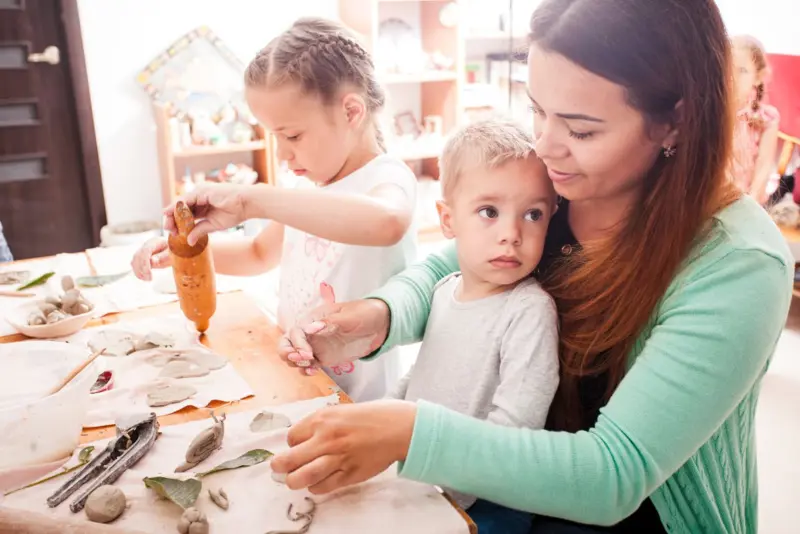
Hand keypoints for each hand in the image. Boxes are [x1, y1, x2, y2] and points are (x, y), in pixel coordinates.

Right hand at [131, 237, 170, 280]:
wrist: (174, 250)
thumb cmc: (174, 252)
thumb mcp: (172, 255)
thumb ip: (163, 257)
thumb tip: (152, 260)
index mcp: (156, 242)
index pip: (146, 250)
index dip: (145, 262)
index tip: (149, 273)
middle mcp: (147, 244)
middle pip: (138, 255)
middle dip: (142, 268)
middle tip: (149, 278)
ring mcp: (143, 250)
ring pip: (135, 260)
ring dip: (138, 271)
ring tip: (147, 279)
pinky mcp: (141, 256)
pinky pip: (135, 263)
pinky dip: (138, 271)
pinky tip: (144, 278)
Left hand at [163, 183, 251, 245]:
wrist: (246, 204)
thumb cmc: (235, 213)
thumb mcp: (213, 225)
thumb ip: (200, 230)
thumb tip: (189, 241)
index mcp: (203, 205)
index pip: (187, 213)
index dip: (179, 222)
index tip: (173, 232)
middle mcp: (199, 196)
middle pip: (181, 208)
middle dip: (173, 218)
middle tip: (167, 229)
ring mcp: (200, 192)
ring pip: (181, 204)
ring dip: (172, 214)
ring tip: (167, 224)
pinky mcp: (201, 191)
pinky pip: (185, 200)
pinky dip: (176, 207)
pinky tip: (170, 214)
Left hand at [270, 400, 416, 493]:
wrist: (398, 428)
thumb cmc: (371, 416)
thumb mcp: (340, 411)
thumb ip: (321, 424)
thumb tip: (300, 440)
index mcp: (322, 420)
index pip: (291, 438)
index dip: (292, 444)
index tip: (297, 446)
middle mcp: (326, 440)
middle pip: (288, 460)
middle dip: (280, 466)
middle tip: (279, 468)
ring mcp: (337, 459)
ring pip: (302, 477)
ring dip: (293, 481)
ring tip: (293, 480)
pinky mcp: (349, 475)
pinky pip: (322, 487)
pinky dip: (315, 487)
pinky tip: (317, 482)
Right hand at [278, 298, 390, 374]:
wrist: (381, 324)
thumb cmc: (365, 313)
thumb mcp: (349, 316)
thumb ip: (329, 323)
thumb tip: (310, 328)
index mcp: (314, 318)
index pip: (296, 331)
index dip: (297, 343)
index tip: (307, 354)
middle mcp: (311, 332)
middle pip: (287, 342)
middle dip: (287, 353)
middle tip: (300, 360)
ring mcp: (316, 346)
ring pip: (294, 356)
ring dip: (295, 363)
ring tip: (309, 368)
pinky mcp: (323, 357)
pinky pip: (308, 365)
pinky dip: (306, 370)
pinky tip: (313, 372)